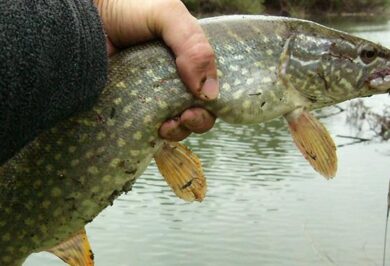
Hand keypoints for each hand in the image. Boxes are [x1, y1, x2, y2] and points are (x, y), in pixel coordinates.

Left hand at [94, 0, 217, 140]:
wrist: (82, 14)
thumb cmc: (125, 8)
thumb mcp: (167, 15)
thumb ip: (194, 46)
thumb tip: (210, 94)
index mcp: (188, 59)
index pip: (211, 87)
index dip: (211, 103)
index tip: (199, 106)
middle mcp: (172, 79)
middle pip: (196, 110)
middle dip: (197, 121)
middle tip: (185, 117)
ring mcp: (150, 95)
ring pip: (174, 123)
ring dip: (177, 131)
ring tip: (165, 126)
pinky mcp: (130, 107)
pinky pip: (147, 127)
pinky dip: (153, 134)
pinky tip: (152, 129)